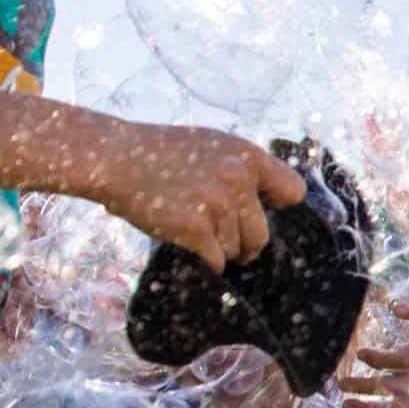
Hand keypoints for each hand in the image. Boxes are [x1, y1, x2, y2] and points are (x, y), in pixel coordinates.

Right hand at [93, 124, 305, 272]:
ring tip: (190, 227)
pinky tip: (183, 241)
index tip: (260, 210)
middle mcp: (239, 180)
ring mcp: (218, 205)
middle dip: (241, 242)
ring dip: (216, 249)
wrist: (115, 157)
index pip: (293, 192)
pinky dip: (201, 260)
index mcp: (249, 157)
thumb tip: (273, 200)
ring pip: (235, 251)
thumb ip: (244, 168)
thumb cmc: (162, 153)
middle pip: (261, 236)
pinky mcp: (194, 228)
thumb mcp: (214, 145)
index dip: (276, 206)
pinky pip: (215, 262)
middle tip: (217, 235)